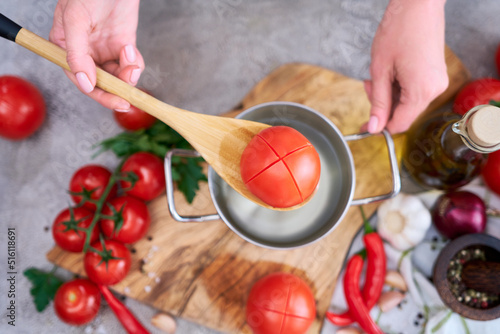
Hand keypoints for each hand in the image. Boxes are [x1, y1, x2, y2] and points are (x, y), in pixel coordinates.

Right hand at [50, 0, 143, 110]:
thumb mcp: (76, 20)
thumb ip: (77, 54)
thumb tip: (85, 83)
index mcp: (66, 48)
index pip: (80, 79)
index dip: (98, 94)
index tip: (116, 102)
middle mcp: (86, 52)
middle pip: (101, 82)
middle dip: (116, 91)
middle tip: (128, 100)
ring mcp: (105, 49)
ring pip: (118, 75)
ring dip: (128, 75)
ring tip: (131, 61)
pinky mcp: (122, 44)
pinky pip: (130, 63)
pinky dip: (134, 62)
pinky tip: (131, 50)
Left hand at [364, 0, 448, 133]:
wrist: (418, 5)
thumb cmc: (398, 31)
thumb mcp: (380, 70)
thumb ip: (378, 102)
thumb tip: (374, 128)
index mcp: (422, 91)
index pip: (399, 124)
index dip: (380, 127)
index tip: (365, 126)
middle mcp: (435, 90)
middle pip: (403, 114)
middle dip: (383, 105)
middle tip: (369, 85)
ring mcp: (437, 82)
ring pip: (408, 102)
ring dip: (389, 94)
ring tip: (378, 75)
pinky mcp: (436, 75)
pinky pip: (415, 91)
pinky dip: (399, 86)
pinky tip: (391, 72)